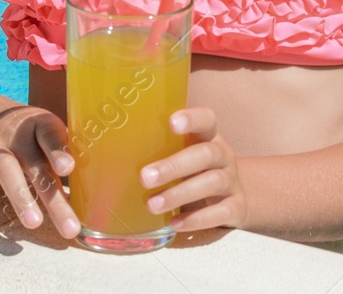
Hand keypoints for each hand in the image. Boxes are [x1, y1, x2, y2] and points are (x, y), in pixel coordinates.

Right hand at [0, 90, 80, 239]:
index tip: (68, 168)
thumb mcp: (45, 138)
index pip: (51, 137)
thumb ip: (62, 158)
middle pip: (37, 166)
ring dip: (20, 195)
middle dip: (52, 197)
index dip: (59, 151)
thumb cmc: (27, 135)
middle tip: (69, 225)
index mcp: (41, 126)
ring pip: (6, 169)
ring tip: (34, 223)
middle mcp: (18, 135)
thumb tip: (93, 190)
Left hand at [139, 107, 248, 232]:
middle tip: (144, 177)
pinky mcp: (235, 207)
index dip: (192, 119)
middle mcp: (224, 156)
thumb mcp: (186, 154)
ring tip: (152, 205)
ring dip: (180, 194)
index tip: (171, 122)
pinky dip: (196, 220)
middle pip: (206, 154)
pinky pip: (220, 212)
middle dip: (175, 166)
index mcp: (209, 138)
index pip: (207, 120)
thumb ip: (160, 149)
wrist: (236, 196)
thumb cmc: (197, 171)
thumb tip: (106, 152)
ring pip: (212, 182)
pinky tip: (174, 223)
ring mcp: (232, 182)